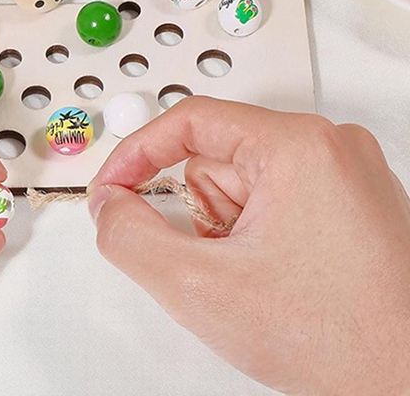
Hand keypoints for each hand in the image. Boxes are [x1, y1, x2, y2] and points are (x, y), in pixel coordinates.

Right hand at [88, 96, 409, 395]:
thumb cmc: (345, 341)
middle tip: (222, 266)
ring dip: (230, 232)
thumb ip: (131, 238)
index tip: (113, 189)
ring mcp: (347, 176)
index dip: (138, 155)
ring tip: (260, 281)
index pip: (189, 121)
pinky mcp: (353, 205)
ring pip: (243, 186)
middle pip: (216, 160)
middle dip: (201, 216)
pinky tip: (282, 282)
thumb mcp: (202, 288)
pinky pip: (275, 203)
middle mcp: (329, 148)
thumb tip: (110, 206)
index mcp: (299, 146)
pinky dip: (258, 239)